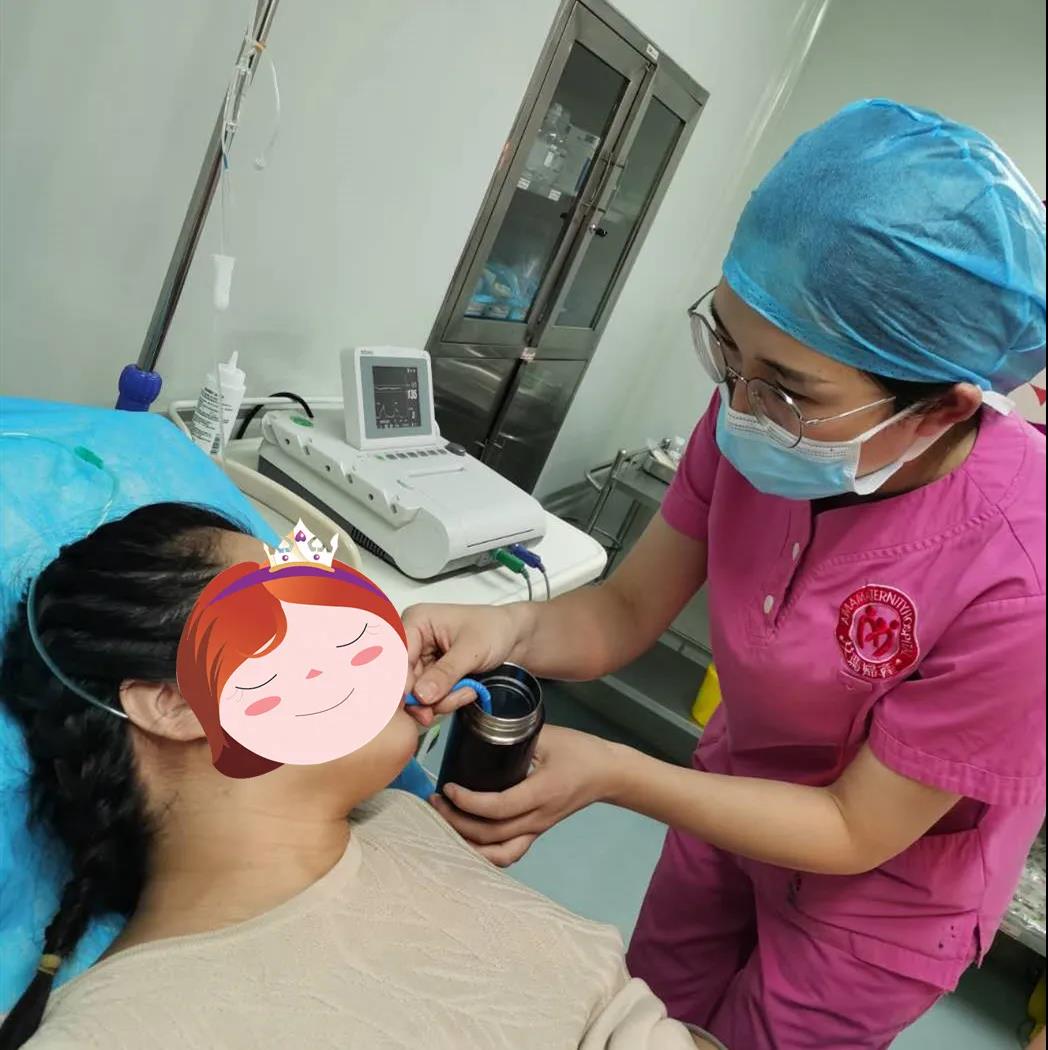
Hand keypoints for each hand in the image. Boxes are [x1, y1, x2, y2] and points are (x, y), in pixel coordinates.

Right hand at [402, 603, 521, 725]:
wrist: (514, 639)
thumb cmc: (495, 629)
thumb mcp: (472, 649)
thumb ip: (446, 672)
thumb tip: (421, 695)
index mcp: (417, 622)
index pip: (396, 654)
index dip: (401, 679)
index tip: (415, 698)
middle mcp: (413, 642)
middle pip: (402, 678)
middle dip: (426, 697)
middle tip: (449, 702)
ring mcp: (421, 661)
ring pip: (416, 694)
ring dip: (441, 701)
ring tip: (468, 691)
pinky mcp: (431, 678)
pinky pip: (429, 699)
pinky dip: (447, 701)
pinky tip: (467, 691)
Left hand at [430, 725, 620, 865]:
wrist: (608, 773)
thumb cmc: (580, 751)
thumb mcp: (548, 736)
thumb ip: (516, 736)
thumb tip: (480, 731)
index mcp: (541, 792)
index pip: (498, 807)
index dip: (468, 802)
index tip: (447, 787)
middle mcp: (538, 817)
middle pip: (491, 834)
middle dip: (456, 821)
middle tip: (435, 801)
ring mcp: (538, 829)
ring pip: (499, 853)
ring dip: (468, 843)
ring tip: (445, 822)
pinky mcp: (538, 831)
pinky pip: (510, 853)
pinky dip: (485, 854)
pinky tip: (467, 840)